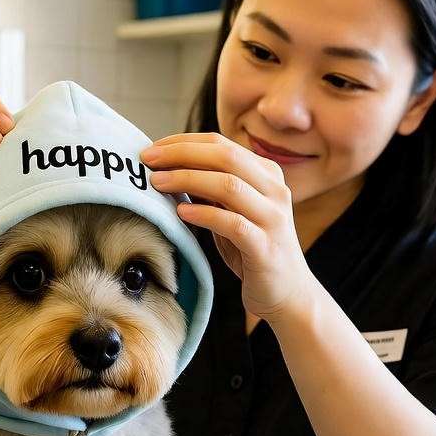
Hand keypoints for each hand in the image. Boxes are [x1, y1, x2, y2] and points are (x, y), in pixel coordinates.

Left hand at [141, 132, 312, 324]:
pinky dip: (204, 214)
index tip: (152, 149)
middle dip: (181, 154)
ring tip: (157, 183)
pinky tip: (181, 212)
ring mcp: (273, 218)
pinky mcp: (266, 246)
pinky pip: (232, 224)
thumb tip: (168, 167)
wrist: (288, 292)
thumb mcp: (232, 211)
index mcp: (267, 174)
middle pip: (225, 157)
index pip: (221, 144)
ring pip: (229, 186)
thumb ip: (211, 188)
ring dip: (187, 180)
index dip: (183, 142)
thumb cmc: (252, 249)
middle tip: (147, 160)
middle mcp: (275, 190)